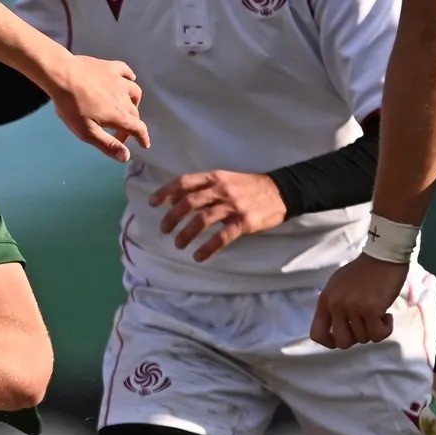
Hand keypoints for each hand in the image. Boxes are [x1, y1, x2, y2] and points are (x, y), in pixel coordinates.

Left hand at [46, 54, 147, 162]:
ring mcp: (118, 80)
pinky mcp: (110, 67)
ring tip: (128, 107)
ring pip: (135, 92)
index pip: (138, 128)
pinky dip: (129, 77)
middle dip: (130, 125)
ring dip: (134, 102)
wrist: (62, 75)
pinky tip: (129, 79)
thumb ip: (107, 145)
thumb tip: (126, 157)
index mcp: (119, 115)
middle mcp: (124, 97)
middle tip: (119, 133)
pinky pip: (126, 72)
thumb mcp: (86, 132)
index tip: (145, 144)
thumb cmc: (71, 106)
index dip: (143, 138)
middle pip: (134, 113)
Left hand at [150, 170, 286, 261]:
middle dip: (172, 217)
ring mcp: (233, 206)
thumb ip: (203, 188)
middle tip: (164, 230)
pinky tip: (199, 256)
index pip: (184, 182)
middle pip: (189, 203)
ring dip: (186, 234)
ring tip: (179, 245)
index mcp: (215, 178)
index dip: (166, 192)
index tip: (153, 203)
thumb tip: (175, 200)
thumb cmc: (248, 187)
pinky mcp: (244, 222)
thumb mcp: (225, 179)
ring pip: (202, 220)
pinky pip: (222, 237)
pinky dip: (208, 248)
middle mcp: (221, 189)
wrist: (281, 191)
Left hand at [312, 253, 406, 348]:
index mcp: (325, 300)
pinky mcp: (372, 309)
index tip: (342, 339)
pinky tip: (387, 316)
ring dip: (374, 330)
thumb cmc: (363, 271)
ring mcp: (353, 307)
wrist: (383, 255)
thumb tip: (333, 328)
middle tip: (366, 325)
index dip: (329, 343)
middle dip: (357, 338)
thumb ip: (333, 305)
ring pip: (363, 339)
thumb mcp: (338, 286)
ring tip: (378, 313)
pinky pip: (378, 335)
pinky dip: (385, 330)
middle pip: (342, 342)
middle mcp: (336, 305)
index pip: (316, 334)